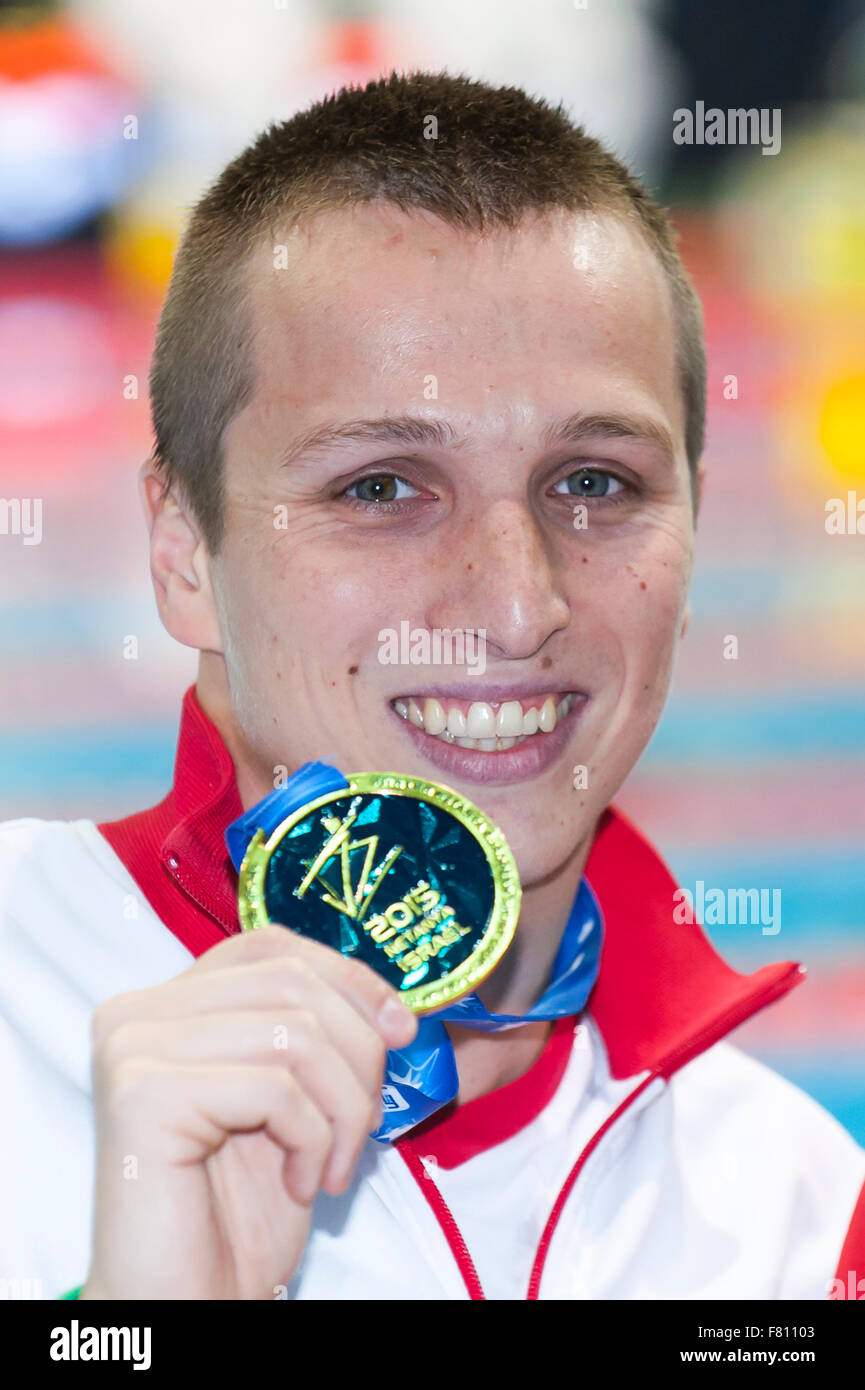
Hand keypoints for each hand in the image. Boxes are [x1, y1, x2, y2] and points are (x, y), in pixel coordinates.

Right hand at [80, 923, 415, 1299]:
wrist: (188, 1302)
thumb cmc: (239, 1213)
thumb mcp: (293, 1101)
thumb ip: (319, 1037)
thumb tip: (396, 1006)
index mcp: (165, 1003)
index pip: (271, 945)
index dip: (347, 977)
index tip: (400, 1028)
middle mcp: (136, 1013)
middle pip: (292, 983)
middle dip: (359, 1053)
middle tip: (367, 1123)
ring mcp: (133, 1049)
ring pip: (295, 1034)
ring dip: (344, 1109)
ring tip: (332, 1166)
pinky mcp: (143, 1095)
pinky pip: (276, 1088)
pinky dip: (313, 1140)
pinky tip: (299, 1184)